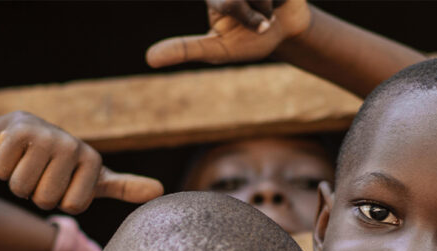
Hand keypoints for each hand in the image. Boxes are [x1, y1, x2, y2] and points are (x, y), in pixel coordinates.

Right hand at [0, 112, 162, 212]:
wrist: (25, 137)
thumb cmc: (64, 167)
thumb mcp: (95, 178)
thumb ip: (125, 186)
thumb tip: (161, 190)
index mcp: (94, 161)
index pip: (73, 206)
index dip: (63, 202)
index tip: (66, 184)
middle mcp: (73, 145)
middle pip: (48, 199)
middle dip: (39, 195)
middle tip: (44, 175)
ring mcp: (46, 136)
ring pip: (24, 187)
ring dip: (21, 184)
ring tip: (30, 166)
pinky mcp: (17, 130)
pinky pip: (6, 171)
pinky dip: (4, 170)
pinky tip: (13, 155)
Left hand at [145, 0, 310, 67]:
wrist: (286, 28)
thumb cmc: (250, 41)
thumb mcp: (218, 50)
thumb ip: (186, 50)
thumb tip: (149, 58)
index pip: (219, 3)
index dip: (224, 7)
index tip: (216, 3)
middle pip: (233, 1)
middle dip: (249, 16)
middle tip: (260, 24)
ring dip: (266, 8)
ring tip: (266, 10)